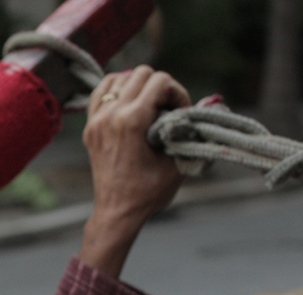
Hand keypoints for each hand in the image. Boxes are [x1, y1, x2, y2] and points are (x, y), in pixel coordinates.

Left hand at [79, 66, 191, 278]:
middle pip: (141, 73)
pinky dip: (117, 90)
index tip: (181, 113)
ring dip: (139, 86)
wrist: (117, 213)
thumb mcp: (178, 163)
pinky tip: (130, 102)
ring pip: (119, 78)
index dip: (177, 92)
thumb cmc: (148, 193)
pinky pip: (100, 92)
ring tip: (150, 106)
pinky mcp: (90, 127)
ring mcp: (96, 120)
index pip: (160, 81)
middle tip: (168, 109)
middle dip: (161, 87)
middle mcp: (111, 115)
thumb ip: (193, 131)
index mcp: (132, 121)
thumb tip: (212, 104)